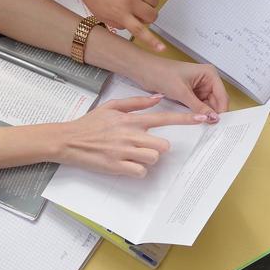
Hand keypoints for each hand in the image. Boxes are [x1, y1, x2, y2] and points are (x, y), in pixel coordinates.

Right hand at [56, 94, 211, 175]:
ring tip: (133, 155)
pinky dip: (138, 170)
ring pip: (153, 159)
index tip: (202, 119)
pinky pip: (141, 172)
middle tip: (145, 146)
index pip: (163, 117)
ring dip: (148, 159)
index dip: (185, 119)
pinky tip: (127, 164)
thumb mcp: (111, 107)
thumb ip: (136, 103)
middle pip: (163, 145)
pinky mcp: (117, 167)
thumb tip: (158, 97)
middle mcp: (129, 135)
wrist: (68, 141)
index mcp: (130, 119)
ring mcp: (124, 152)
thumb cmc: (89, 124)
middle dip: (158, 147)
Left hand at [66, 0, 164, 50]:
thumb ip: (116, 23)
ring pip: (154, 0)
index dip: (153, 41)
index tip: (162, 48)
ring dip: (149, 2)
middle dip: (149, 17)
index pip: (140, 30)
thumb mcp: (100, 15)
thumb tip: (129, 24)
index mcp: (120, 14)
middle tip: (140, 13)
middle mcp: (130, 2)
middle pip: (152, 15)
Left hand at [127, 54, 228, 115]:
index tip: (218, 125)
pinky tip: (194, 119)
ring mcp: (198, 88)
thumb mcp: (182, 92)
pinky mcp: (190, 94)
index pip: (222, 96)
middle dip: (213, 114)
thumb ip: (199, 106)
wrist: (144, 71)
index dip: (221, 111)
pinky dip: (197, 113)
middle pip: (216, 102)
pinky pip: (198, 106)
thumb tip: (213, 118)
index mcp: (209, 74)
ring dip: (204, 114)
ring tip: (201, 125)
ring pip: (207, 106)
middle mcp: (206, 80)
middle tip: (210, 128)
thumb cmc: (161, 73)